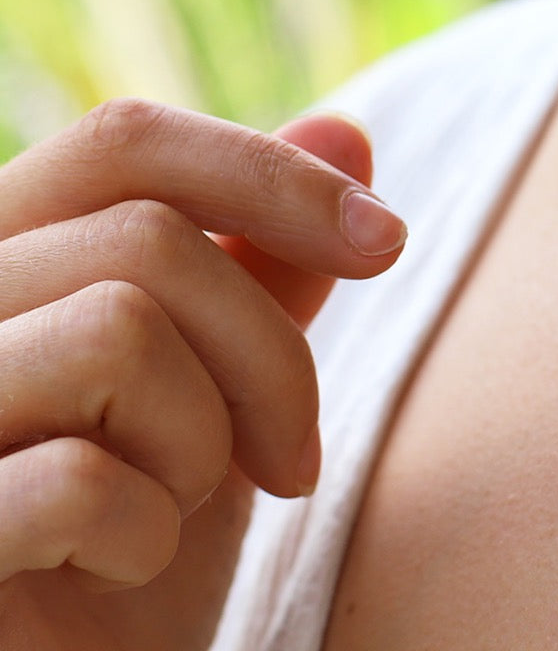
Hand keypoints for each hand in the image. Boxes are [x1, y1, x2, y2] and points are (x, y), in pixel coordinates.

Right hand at [0, 99, 403, 650]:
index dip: (272, 174)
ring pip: (117, 332)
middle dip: (268, 357)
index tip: (386, 240)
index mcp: (4, 255)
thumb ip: (264, 262)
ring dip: (204, 442)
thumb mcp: (218, 385)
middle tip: (290, 458)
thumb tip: (345, 130)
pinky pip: (72, 479)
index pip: (126, 140)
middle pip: (150, 241)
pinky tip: (126, 562)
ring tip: (186, 503)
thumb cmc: (136, 530)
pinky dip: (145, 532)